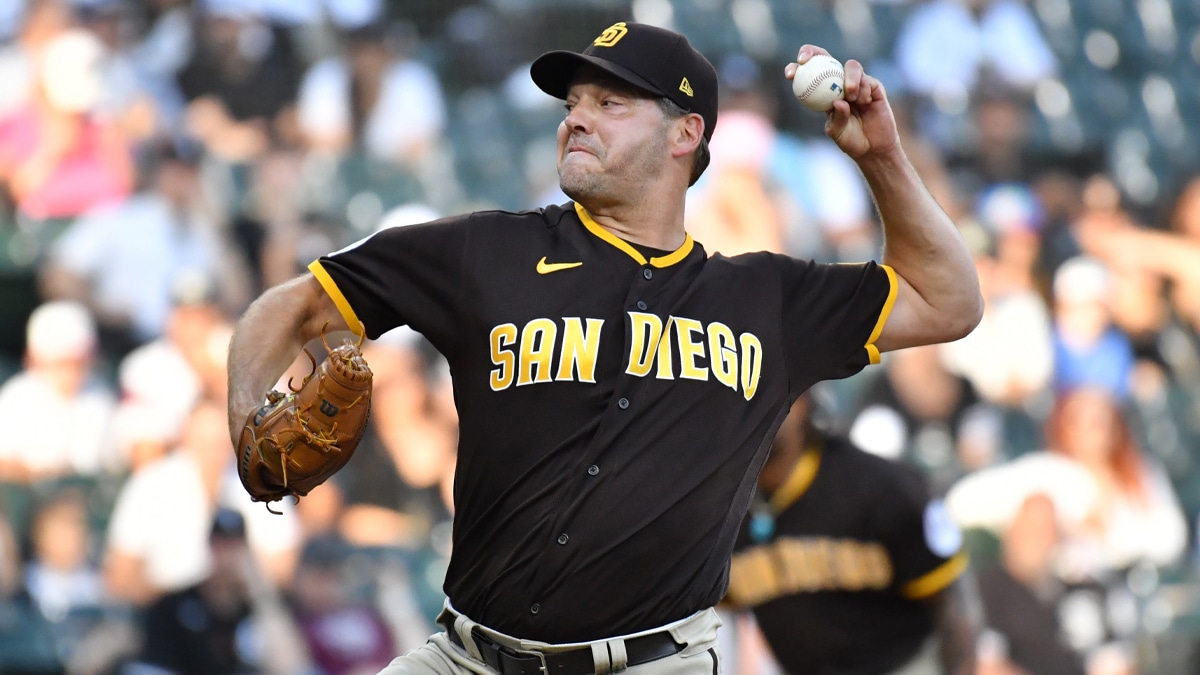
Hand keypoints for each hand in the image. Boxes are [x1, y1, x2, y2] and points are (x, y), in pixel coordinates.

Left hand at [785, 46, 899, 159]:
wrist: (874, 147)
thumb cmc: (851, 140)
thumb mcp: (837, 133)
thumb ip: (836, 119)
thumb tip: (837, 101)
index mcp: (823, 92)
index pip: (808, 74)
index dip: (797, 69)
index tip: (790, 74)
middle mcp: (839, 83)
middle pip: (825, 57)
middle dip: (813, 52)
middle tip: (805, 60)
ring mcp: (857, 82)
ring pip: (851, 66)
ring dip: (849, 78)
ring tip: (851, 96)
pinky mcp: (874, 85)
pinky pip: (868, 80)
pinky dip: (864, 90)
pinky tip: (864, 102)